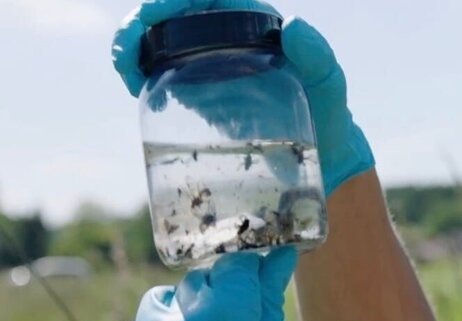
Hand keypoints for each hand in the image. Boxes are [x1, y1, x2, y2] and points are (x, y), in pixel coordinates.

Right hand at [112, 0, 373, 195]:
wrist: (321, 157)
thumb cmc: (329, 116)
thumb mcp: (330, 85)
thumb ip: (320, 58)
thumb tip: (294, 27)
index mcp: (255, 24)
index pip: (206, 0)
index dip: (174, 0)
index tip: (155, 16)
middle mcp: (228, 38)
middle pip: (175, 17)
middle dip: (142, 24)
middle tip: (128, 52)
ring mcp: (210, 65)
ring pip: (161, 42)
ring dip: (133, 46)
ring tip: (125, 67)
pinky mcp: (199, 93)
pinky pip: (162, 74)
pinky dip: (141, 73)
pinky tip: (133, 84)